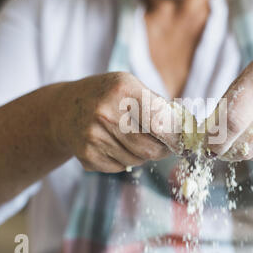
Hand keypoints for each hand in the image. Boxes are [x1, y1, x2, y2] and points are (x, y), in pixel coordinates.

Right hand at [51, 72, 180, 172]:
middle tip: (167, 147)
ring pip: (137, 160)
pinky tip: (115, 145)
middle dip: (164, 150)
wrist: (63, 109)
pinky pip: (120, 167)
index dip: (176, 138)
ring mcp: (94, 135)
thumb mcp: (129, 85)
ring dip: (143, 154)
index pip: (160, 122)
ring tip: (133, 139)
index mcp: (123, 89)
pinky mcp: (87, 155)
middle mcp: (106, 112)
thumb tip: (189, 128)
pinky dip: (124, 160)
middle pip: (151, 148)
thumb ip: (158, 104)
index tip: (184, 143)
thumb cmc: (106, 95)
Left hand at [206, 51, 252, 161]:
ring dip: (243, 151)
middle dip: (226, 150)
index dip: (216, 140)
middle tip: (219, 147)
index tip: (208, 146)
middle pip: (243, 144)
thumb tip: (206, 135)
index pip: (233, 122)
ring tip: (245, 135)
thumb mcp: (250, 76)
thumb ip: (228, 103)